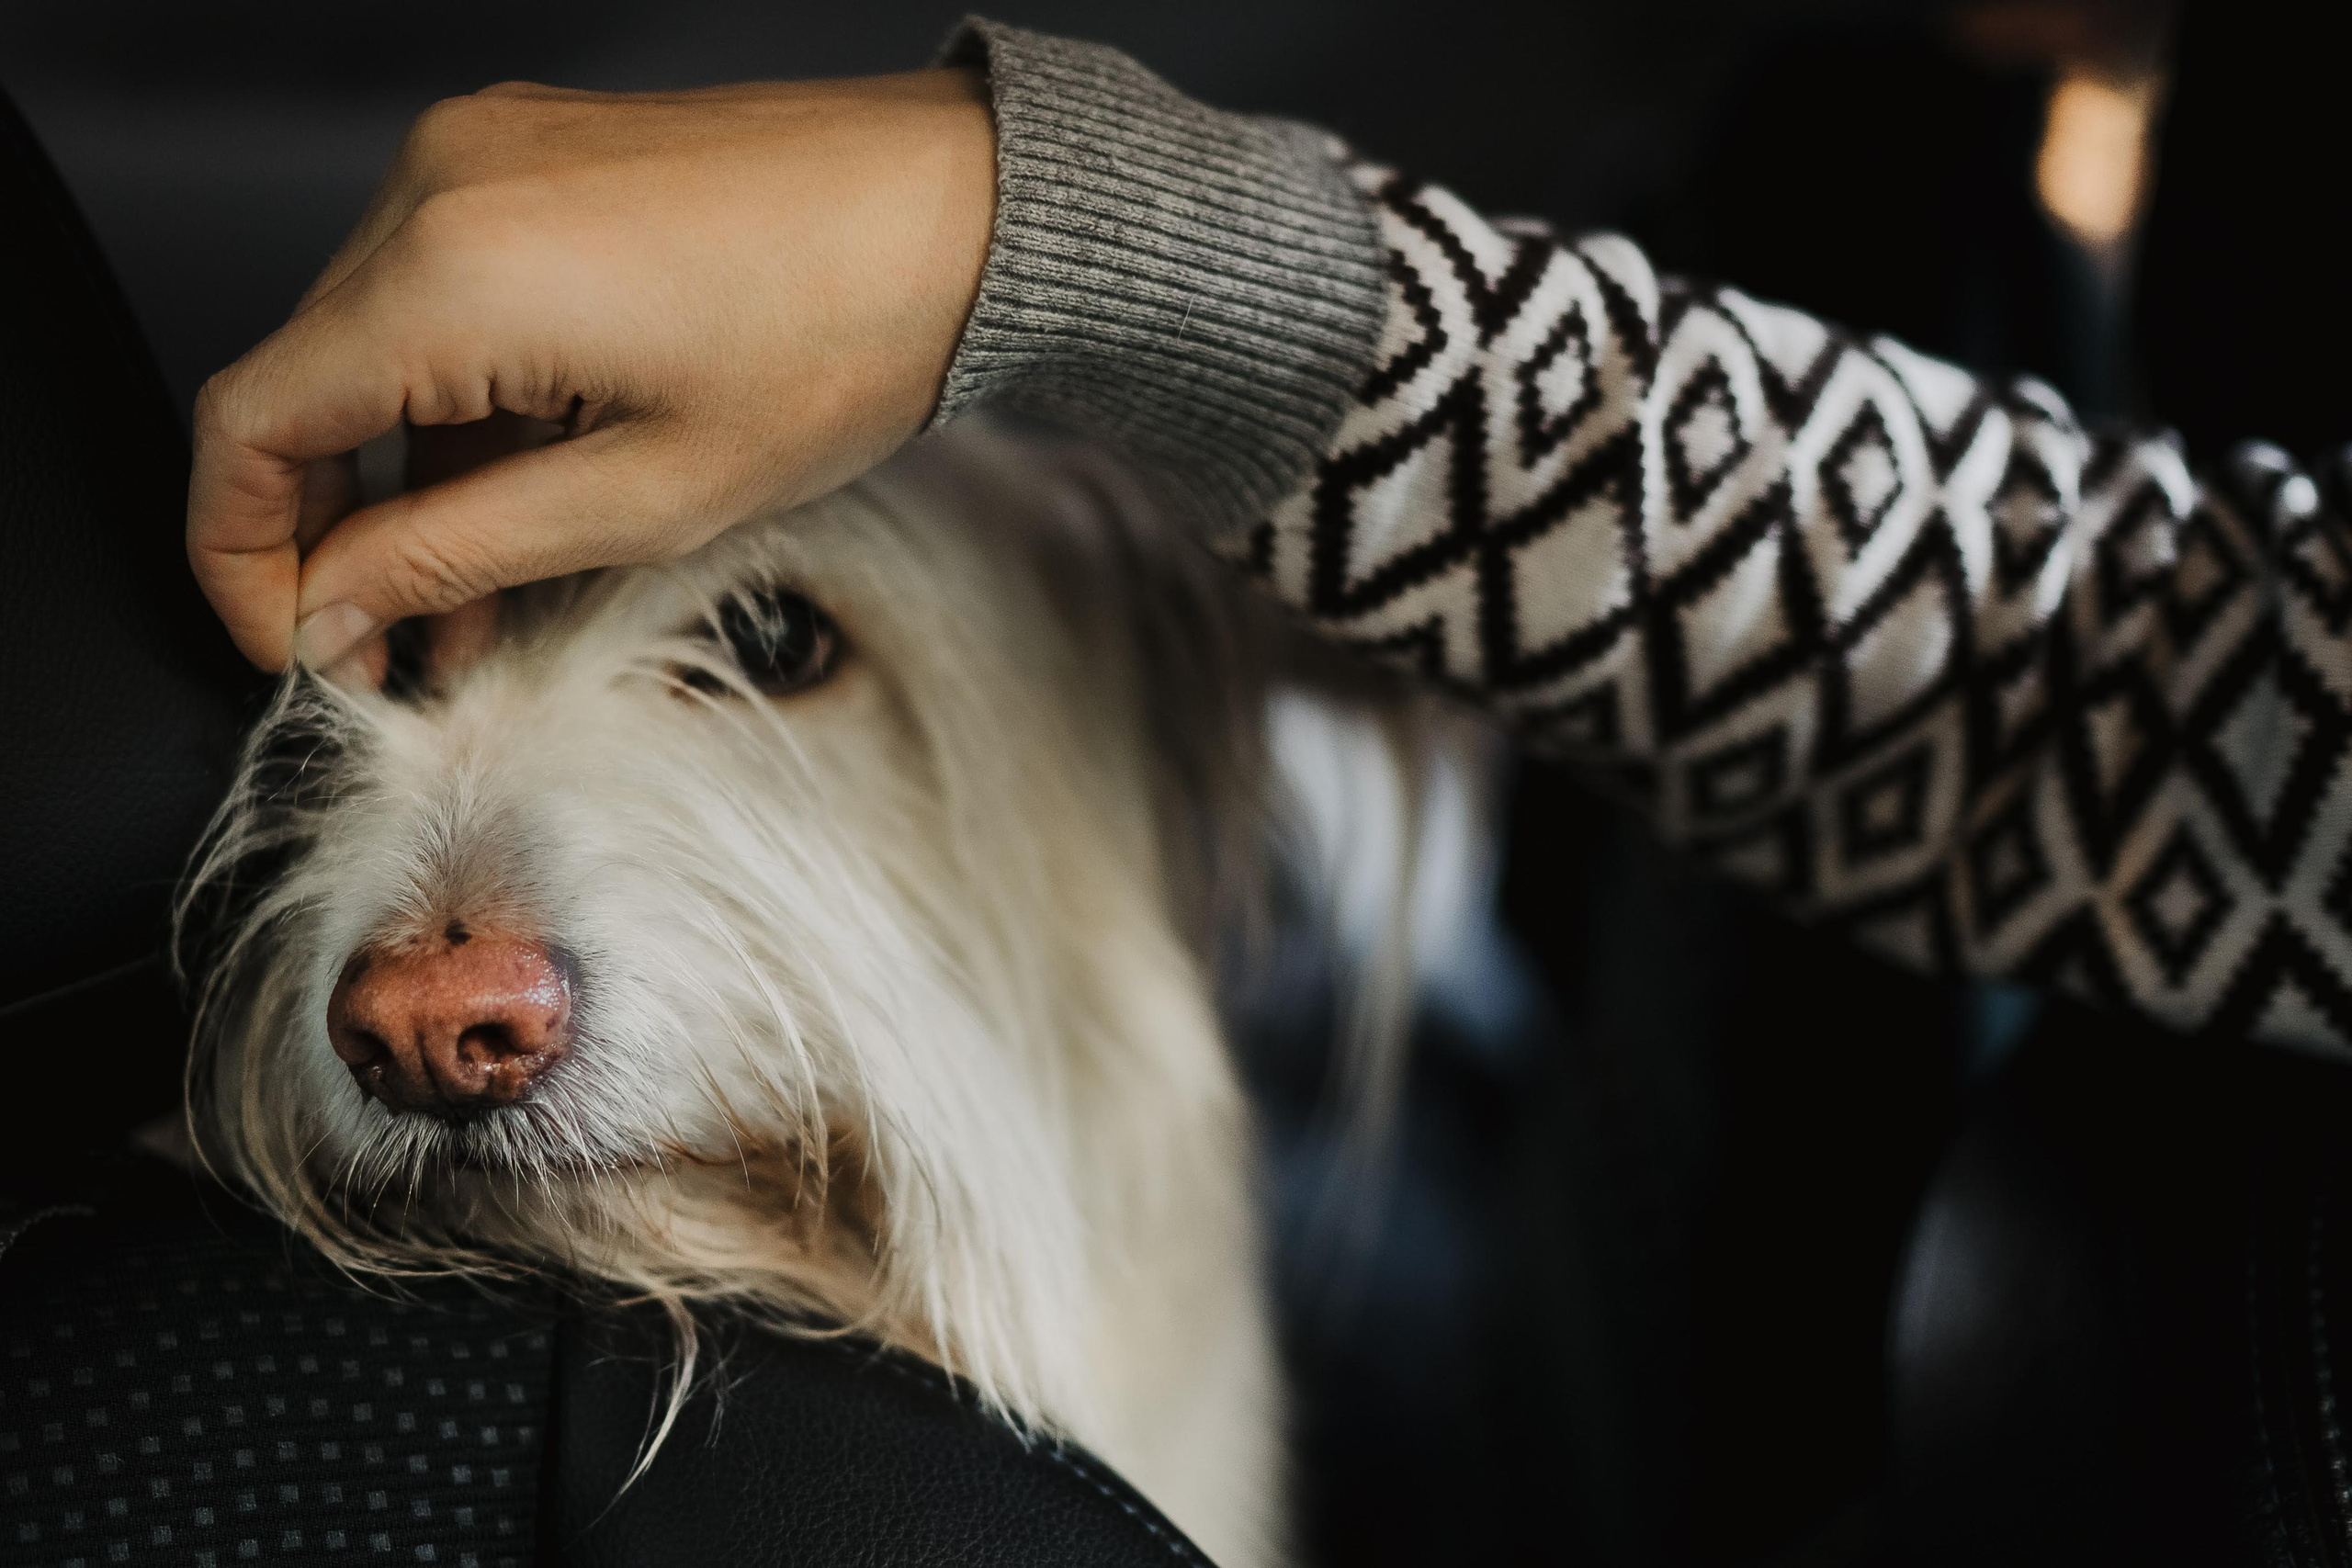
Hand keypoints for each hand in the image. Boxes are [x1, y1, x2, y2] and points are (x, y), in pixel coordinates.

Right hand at [186, 68, 995, 672]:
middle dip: (334, 534)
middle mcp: (435, 187)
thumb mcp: (642, 496)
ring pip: (372, 346)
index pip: (247, 425)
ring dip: (408, 478)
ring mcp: (479, 158)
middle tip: (396, 651)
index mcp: (446, 271)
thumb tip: (333, 606)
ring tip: (481, 602)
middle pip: (300, 383)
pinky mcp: (529, 157)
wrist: (959, 214)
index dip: (241, 558)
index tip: (295, 646)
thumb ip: (457, 556)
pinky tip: (520, 496)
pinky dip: (463, 402)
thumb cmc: (840, 339)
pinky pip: (443, 293)